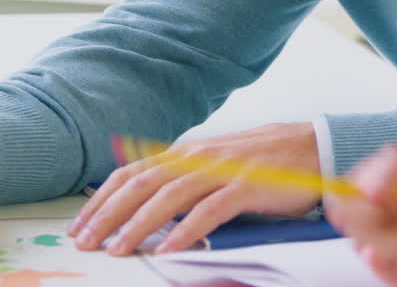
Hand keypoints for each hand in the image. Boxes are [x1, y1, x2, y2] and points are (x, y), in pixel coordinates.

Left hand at [68, 122, 320, 254]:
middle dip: (108, 214)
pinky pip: (211, 209)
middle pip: (142, 183)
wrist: (315, 147)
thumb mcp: (217, 166)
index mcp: (187, 152)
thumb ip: (185, 180)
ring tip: (118, 249)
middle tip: (84, 242)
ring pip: (169, 195)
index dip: (102, 199)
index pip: (133, 174)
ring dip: (139, 224)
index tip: (81, 225)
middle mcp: (199, 156)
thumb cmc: (265, 163)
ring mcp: (223, 169)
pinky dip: (186, 230)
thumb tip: (149, 207)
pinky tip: (168, 249)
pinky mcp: (248, 186)